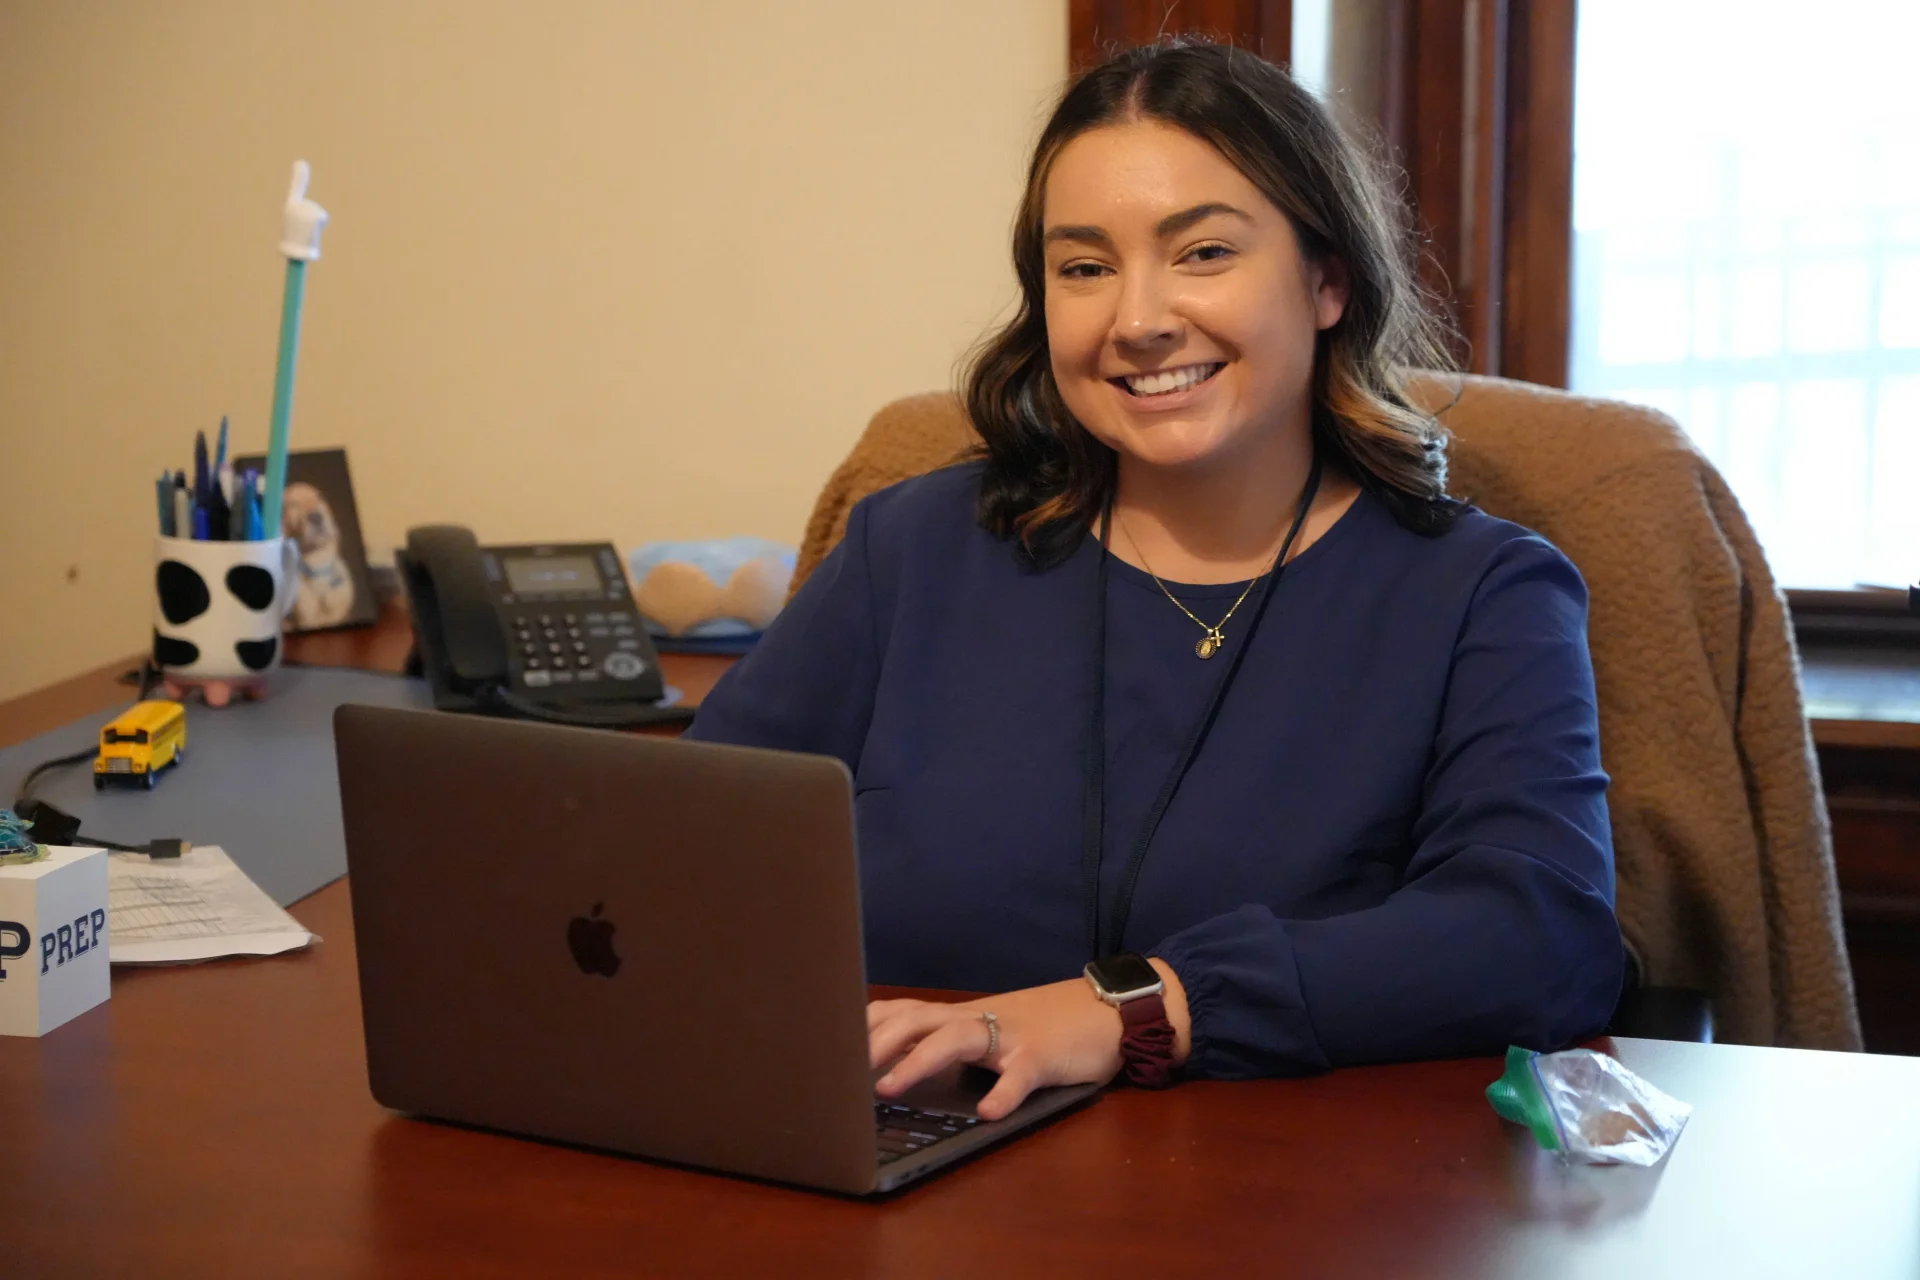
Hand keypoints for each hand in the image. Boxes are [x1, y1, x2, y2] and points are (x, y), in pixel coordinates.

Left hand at [868, 978, 1124, 1120]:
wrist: (1107, 1011)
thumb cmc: (1043, 1028)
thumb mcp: (988, 1034)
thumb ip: (947, 1044)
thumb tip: (893, 1067)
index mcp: (961, 1016)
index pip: (902, 1011)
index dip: (864, 1027)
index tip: (827, 1045)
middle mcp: (978, 1020)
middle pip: (917, 1019)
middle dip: (876, 1042)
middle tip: (843, 1070)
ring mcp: (1010, 1035)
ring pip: (957, 1037)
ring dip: (919, 1060)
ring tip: (890, 1087)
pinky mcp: (1043, 1056)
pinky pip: (1020, 1073)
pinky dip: (1003, 1091)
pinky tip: (987, 1112)